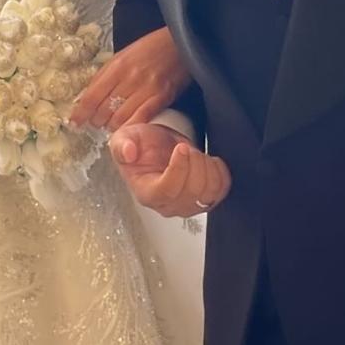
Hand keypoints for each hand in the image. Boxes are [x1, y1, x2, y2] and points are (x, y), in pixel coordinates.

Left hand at [70, 27, 191, 131]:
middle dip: (96, 120)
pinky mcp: (161, 98)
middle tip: (97, 122)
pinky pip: (140, 119)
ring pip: (120, 119)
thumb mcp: (122, 56)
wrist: (179, 43)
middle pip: (104, 111)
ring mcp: (146, 89)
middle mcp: (129, 79)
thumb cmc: (150, 48)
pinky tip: (126, 129)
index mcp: (116, 66)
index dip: (80, 113)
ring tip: (112, 125)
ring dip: (112, 126)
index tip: (74, 121)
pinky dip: (130, 127)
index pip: (91, 96)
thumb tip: (86, 97)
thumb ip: (105, 76)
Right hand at [109, 123, 230, 218]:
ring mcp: (188, 205)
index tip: (181, 147)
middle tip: (186, 147)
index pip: (167, 191)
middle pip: (192, 192)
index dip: (179, 169)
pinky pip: (222, 191)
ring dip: (207, 166)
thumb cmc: (141, 146)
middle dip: (194, 161)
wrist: (155, 149)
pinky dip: (220, 172)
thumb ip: (122, 145)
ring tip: (195, 153)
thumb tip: (128, 152)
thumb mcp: (125, 139)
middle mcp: (168, 205)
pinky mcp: (205, 200)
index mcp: (146, 192)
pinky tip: (208, 160)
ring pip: (209, 192)